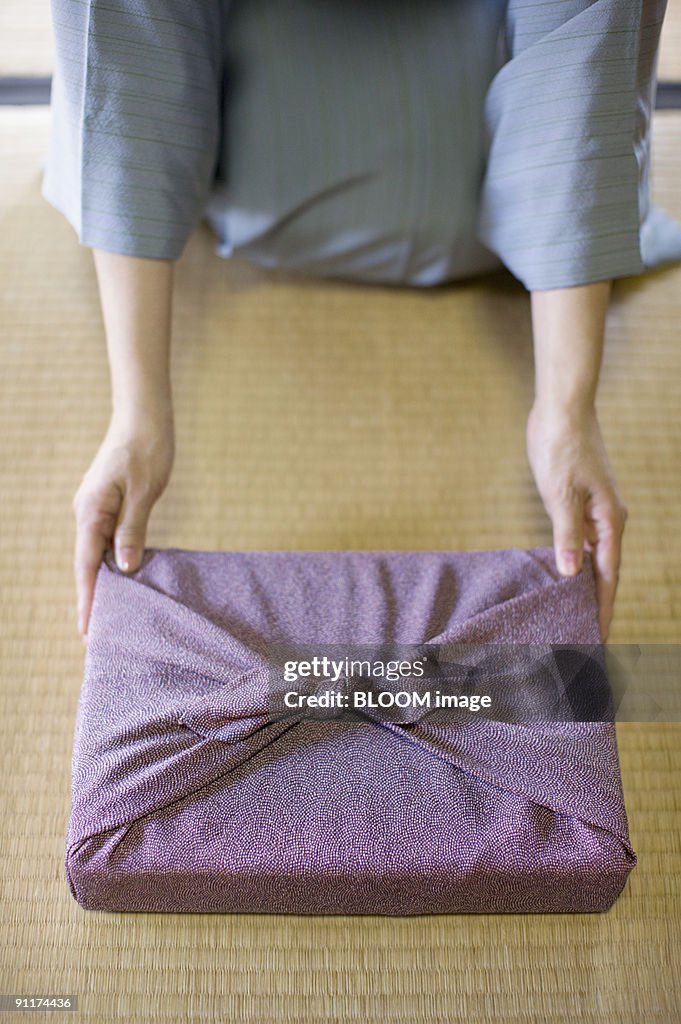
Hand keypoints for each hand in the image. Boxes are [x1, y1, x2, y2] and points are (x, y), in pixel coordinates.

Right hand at [72, 408, 174, 639]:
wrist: (144, 417)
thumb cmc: (147, 450)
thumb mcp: (145, 492)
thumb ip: (133, 530)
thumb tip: (125, 568)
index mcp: (92, 511)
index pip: (86, 565)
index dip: (88, 599)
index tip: (86, 630)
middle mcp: (87, 512)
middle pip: (87, 564)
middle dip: (92, 598)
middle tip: (97, 636)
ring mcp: (96, 508)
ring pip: (96, 554)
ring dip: (102, 582)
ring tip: (110, 616)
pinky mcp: (108, 504)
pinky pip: (106, 540)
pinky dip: (112, 562)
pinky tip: (123, 578)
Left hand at [526, 403, 627, 640]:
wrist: (563, 409)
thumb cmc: (562, 447)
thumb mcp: (560, 494)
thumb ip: (567, 535)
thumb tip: (572, 573)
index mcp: (609, 521)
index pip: (607, 576)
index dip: (602, 608)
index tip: (599, 639)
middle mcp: (607, 519)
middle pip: (605, 572)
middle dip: (597, 604)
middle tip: (586, 637)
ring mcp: (596, 510)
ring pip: (593, 558)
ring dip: (585, 585)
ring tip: (573, 614)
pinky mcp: (581, 501)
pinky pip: (583, 541)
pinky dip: (576, 561)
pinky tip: (563, 576)